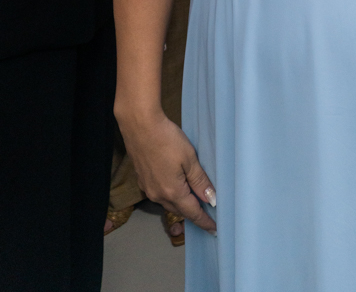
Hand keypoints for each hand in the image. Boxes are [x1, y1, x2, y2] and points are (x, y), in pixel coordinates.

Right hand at [118, 111, 216, 233]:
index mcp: (172, 192)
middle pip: (180, 210)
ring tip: (194, 201)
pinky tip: (177, 187)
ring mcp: (148, 188)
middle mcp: (158, 195)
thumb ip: (200, 180)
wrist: (140, 125)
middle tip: (208, 215)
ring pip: (169, 203)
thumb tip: (211, 199)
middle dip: (193, 214)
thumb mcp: (189, 158)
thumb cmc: (167, 139)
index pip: (192, 213)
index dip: (204, 221)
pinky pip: (160, 194)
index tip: (215, 230)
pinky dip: (171, 195)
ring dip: (182, 204)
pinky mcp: (142, 179)